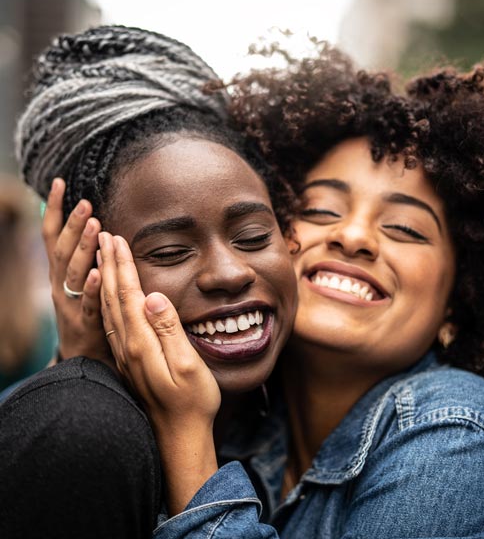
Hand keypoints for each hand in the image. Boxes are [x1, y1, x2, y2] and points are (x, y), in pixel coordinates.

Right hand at [43, 178, 110, 363]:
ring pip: (74, 273)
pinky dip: (92, 287)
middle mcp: (60, 285)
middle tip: (86, 203)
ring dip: (83, 248)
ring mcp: (70, 304)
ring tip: (94, 225)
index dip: (54, 210)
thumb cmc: (85, 312)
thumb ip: (83, 256)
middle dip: (72, 225)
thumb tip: (93, 224)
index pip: (52, 236)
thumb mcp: (78, 282)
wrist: (82, 358)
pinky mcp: (85, 323)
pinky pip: (88, 303)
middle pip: (62, 251)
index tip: (59, 183)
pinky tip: (100, 272)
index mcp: (59, 273)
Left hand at [98, 232, 219, 512]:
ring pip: (109, 309)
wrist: (179, 437)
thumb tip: (153, 296)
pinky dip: (107, 301)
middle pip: (114, 297)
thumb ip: (170, 330)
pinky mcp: (128, 362)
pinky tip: (109, 295)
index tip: (118, 238)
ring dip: (105, 279)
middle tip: (104, 236)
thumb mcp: (188, 365)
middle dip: (109, 264)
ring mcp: (125, 356)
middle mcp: (128, 347)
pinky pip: (112, 323)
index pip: (129, 294)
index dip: (123, 265)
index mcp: (142, 343)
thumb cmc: (192, 401)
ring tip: (102, 257)